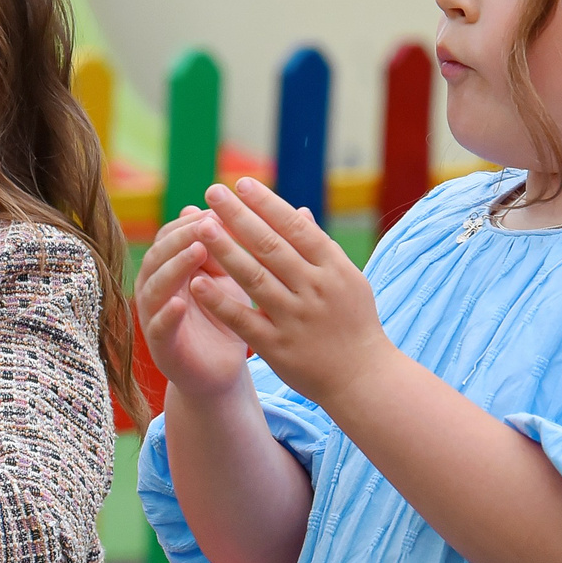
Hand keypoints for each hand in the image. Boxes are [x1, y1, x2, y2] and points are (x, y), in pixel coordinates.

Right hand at [136, 211, 252, 403]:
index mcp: (174, 267)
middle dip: (184, 236)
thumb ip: (236, 245)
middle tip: (208, 222)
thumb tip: (256, 203)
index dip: (195, 220)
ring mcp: (154, 317)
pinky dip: (166, 314)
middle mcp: (157, 287)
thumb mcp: (235, 277)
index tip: (221, 208)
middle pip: (160, 253)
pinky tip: (181, 303)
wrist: (222, 371)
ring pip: (154, 285)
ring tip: (197, 251)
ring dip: (174, 266)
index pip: (175, 234)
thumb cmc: (230, 318)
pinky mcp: (161, 347)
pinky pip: (157, 326)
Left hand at [189, 178, 399, 406]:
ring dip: (225, 250)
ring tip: (201, 226)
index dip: (267, 204)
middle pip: (271, 246)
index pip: (295, 227)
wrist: (364, 379)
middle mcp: (315, 289)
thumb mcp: (348, 280)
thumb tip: (298, 210)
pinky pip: (243, 320)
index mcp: (333, 269)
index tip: (241, 183)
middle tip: (213, 192)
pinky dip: (220, 301)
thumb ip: (320, 247)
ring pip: (254, 278)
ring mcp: (295, 318)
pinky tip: (197, 281)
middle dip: (239, 216)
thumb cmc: (354, 322)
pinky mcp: (278, 348)